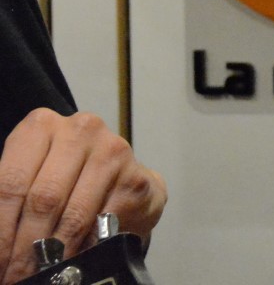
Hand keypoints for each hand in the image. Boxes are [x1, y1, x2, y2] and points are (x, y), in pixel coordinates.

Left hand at [0, 109, 165, 283]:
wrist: (120, 178)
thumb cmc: (65, 179)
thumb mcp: (28, 177)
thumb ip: (9, 199)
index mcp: (41, 126)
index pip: (11, 183)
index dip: (1, 230)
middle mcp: (80, 130)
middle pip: (43, 199)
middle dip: (26, 246)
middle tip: (17, 275)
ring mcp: (113, 150)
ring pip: (74, 214)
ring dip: (54, 252)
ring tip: (41, 273)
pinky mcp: (136, 177)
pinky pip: (104, 223)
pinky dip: (85, 249)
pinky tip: (73, 261)